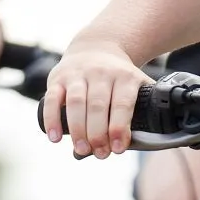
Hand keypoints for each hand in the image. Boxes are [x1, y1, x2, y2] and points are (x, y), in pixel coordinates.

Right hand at [43, 43, 150, 157]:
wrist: (97, 46)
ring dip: (78, 129)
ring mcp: (78, 74)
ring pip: (76, 102)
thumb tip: (148, 140)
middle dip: (98, 133)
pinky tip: (54, 137)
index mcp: (124, 77)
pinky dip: (51, 119)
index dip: (119, 127)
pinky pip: (51, 98)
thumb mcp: (137, 83)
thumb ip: (145, 108)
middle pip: (98, 105)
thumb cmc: (119, 77)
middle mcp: (101, 73)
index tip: (118, 149)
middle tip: (100, 153)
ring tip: (82, 150)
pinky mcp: (58, 78)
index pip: (122, 103)